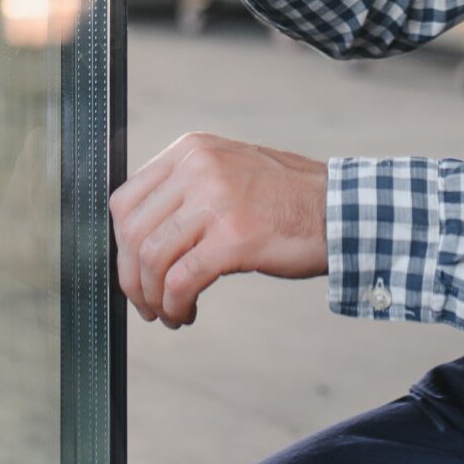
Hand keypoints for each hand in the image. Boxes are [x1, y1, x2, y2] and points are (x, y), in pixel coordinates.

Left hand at [109, 131, 327, 326]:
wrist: (342, 210)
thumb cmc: (287, 199)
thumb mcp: (227, 172)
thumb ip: (185, 189)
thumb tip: (139, 236)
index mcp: (191, 150)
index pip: (125, 200)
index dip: (121, 246)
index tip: (132, 271)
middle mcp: (198, 168)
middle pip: (134, 233)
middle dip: (131, 279)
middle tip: (145, 303)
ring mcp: (217, 200)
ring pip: (152, 259)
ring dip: (153, 297)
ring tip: (168, 312)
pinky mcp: (235, 237)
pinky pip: (182, 280)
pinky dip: (176, 305)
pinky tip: (186, 313)